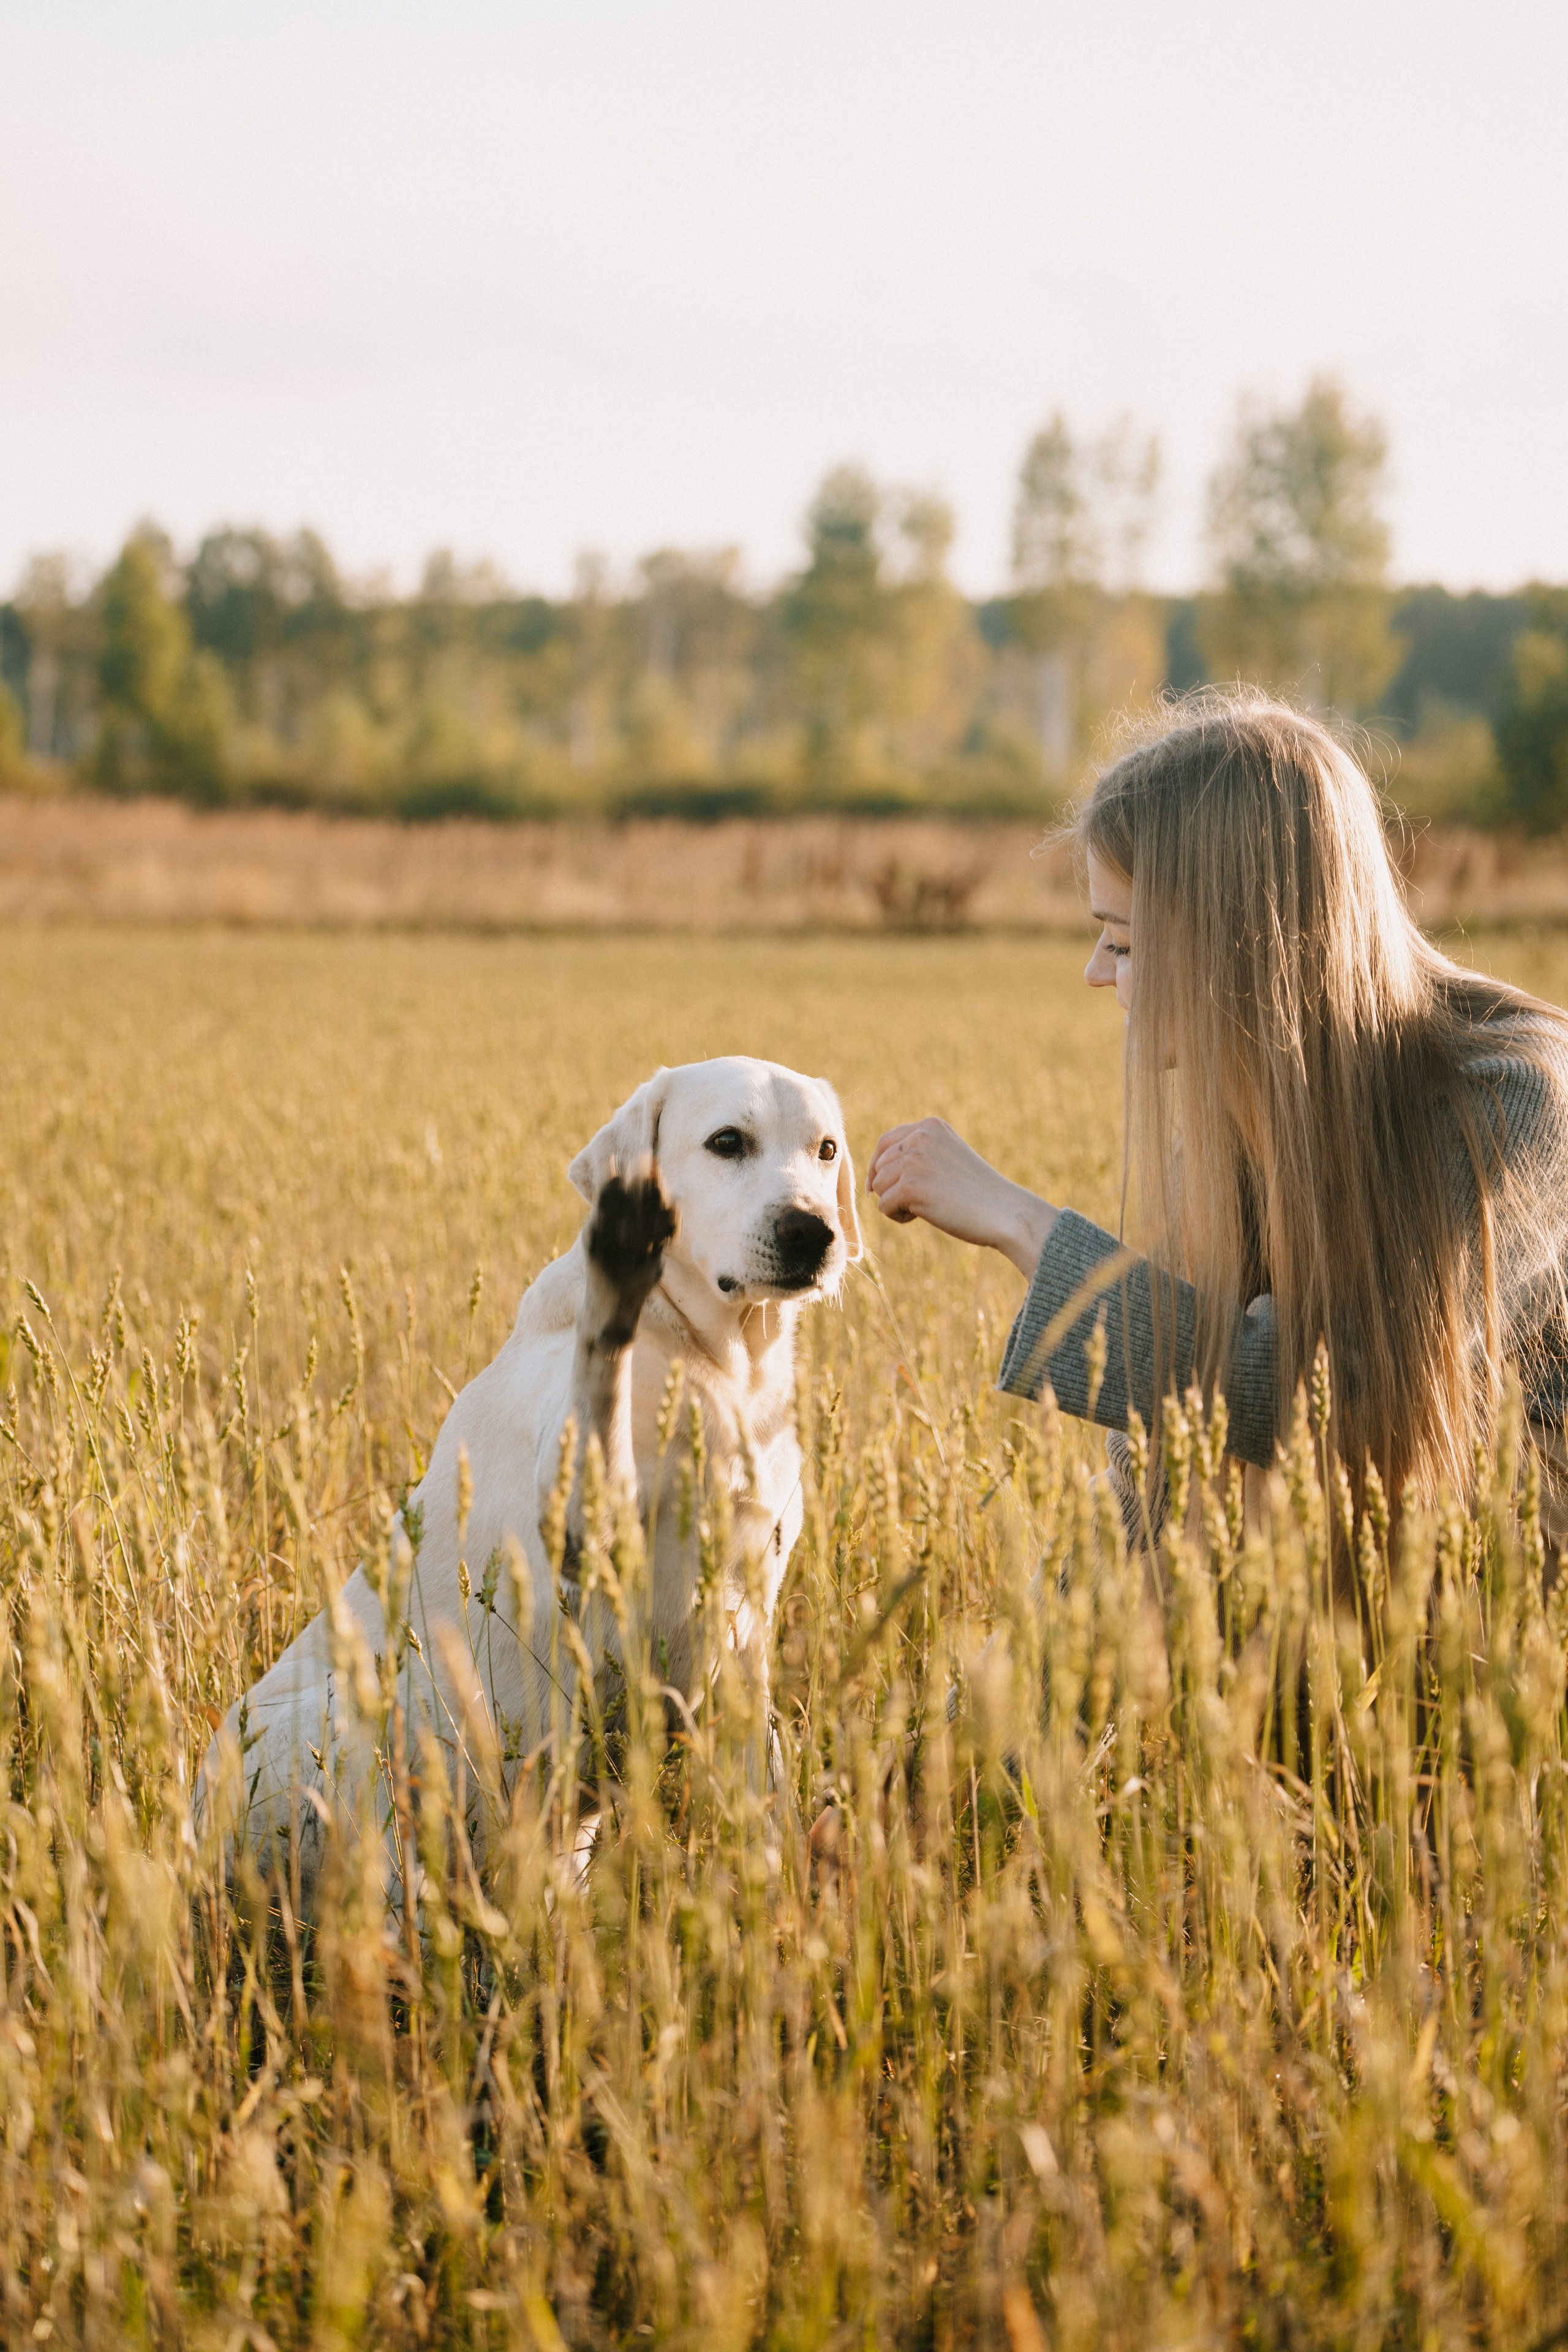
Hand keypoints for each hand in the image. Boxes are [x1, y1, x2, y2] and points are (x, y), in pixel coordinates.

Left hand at [867, 1117, 1056, 1277]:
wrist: (1004, 1212)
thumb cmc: (979, 1193)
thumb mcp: (948, 1159)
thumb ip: (920, 1155)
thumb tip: (875, 1174)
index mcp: (931, 1126)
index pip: (885, 1142)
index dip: (876, 1167)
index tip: (874, 1187)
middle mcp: (920, 1136)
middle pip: (879, 1167)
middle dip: (890, 1189)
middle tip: (920, 1202)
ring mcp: (914, 1159)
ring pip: (879, 1187)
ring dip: (896, 1204)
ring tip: (927, 1209)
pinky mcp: (910, 1185)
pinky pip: (883, 1206)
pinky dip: (898, 1217)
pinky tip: (923, 1217)